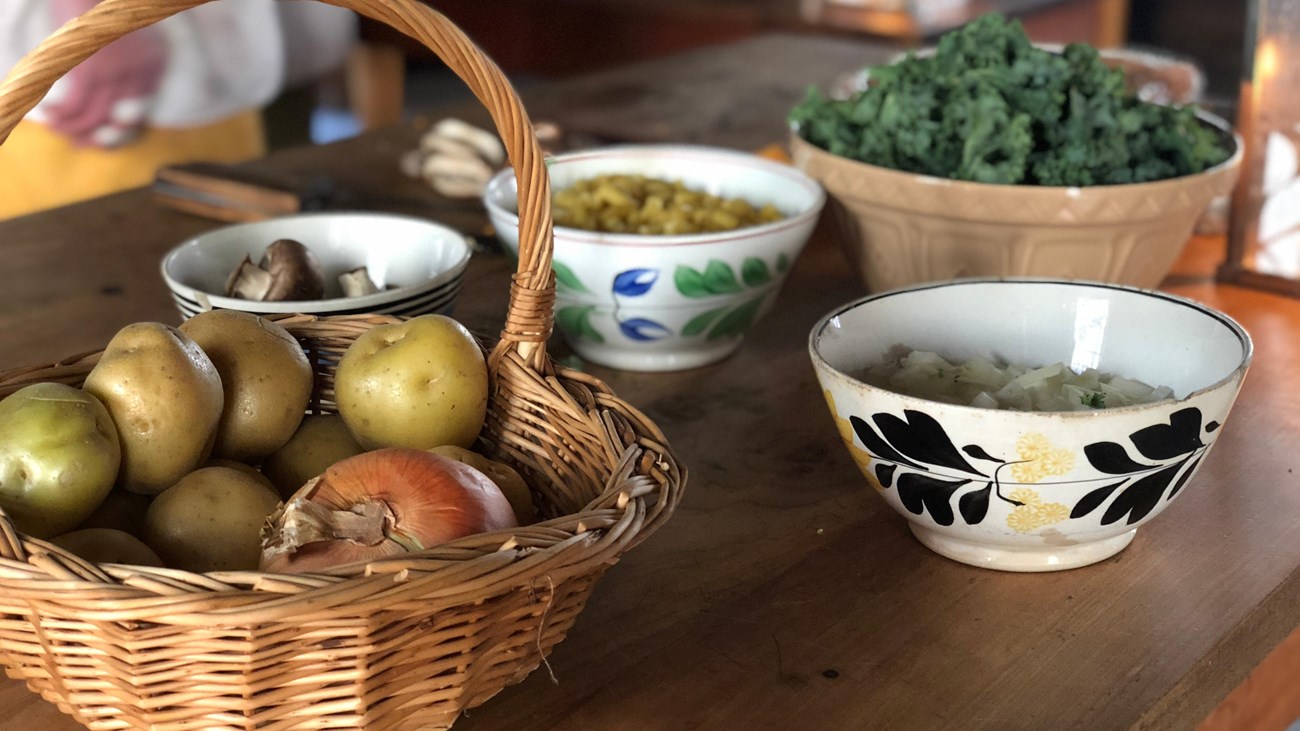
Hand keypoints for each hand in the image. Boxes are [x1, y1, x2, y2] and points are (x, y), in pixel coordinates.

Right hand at [41, 0, 166, 147]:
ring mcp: (116, 72)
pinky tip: (50, 116)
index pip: (143, 112)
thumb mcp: (126, 38)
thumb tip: (113, 101)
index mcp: (155, 64)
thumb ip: (126, 66)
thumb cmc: (100, 9)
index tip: (101, 139)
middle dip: (97, 138)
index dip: (121, 132)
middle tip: (79, 143)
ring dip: (73, 128)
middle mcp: (141, 72)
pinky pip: (75, 105)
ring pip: (95, 118)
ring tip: (58, 128)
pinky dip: (61, 115)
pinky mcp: (90, 69)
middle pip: (122, 123)